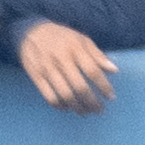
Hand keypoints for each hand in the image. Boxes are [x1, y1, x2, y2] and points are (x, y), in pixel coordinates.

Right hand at [7, 15, 121, 112]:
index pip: (93, 71)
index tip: (110, 97)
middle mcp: (61, 60)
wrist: (30, 33)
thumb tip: (114, 71)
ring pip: (65, 95)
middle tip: (99, 109)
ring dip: (78, 107)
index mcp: (75, 49)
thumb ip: (97, 55)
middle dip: (92, 102)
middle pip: (80, 87)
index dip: (103, 86)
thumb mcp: (81, 39)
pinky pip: (49, 97)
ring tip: (86, 111)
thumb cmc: (61, 37)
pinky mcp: (36, 77)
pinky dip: (60, 106)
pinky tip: (68, 107)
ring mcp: (47, 70)